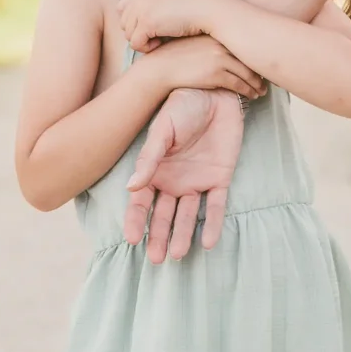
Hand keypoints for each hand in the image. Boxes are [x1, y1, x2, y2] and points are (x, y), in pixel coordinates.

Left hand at [119, 0, 218, 52]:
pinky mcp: (147, 22)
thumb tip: (133, 25)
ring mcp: (142, 8)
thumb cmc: (195, 9)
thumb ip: (152, 5)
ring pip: (128, 34)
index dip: (133, 21)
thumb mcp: (170, 0)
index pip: (122, 7)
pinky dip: (147, 48)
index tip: (150, 27)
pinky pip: (135, 44)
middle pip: (123, 23)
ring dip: (143, 41)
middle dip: (138, 32)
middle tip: (157, 35)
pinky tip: (162, 43)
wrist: (210, 10)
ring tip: (161, 38)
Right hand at [123, 88, 242, 263]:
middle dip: (159, 237)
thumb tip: (130, 187)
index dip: (136, 221)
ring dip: (183, 234)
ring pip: (188, 215)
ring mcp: (196, 181)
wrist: (216, 92)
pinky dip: (213, 224)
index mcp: (154, 170)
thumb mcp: (163, 129)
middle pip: (163, 215)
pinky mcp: (220, 179)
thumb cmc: (183, 105)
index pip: (141, 202)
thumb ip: (150, 158)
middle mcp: (173, 180)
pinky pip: (216, 206)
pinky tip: (209, 242)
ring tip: (179, 255)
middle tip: (157, 259)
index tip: (132, 240)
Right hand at [151, 35, 265, 99]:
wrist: (161, 67)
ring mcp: (220, 59)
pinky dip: (249, 91)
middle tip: (266, 80)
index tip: (261, 63)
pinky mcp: (217, 74)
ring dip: (257, 84)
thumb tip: (226, 54)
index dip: (254, 56)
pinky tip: (253, 95)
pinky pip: (240, 84)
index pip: (243, 45)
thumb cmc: (175, 57)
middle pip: (248, 59)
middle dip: (260, 71)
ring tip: (262, 91)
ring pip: (247, 73)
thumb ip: (212, 46)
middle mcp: (221, 45)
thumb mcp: (196, 44)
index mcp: (217, 35)